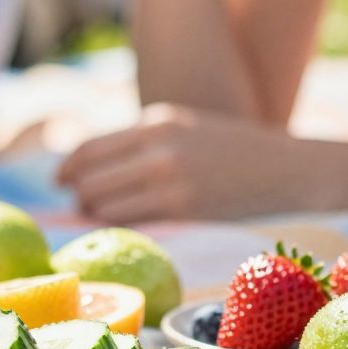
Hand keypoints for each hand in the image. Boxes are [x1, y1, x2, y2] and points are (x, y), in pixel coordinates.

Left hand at [56, 104, 315, 223]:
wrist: (288, 169)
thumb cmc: (232, 149)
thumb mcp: (184, 127)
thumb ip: (140, 142)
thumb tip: (89, 171)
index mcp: (156, 121)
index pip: (90, 148)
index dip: (68, 168)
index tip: (60, 181)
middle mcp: (159, 147)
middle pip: (91, 180)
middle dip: (79, 196)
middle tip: (80, 207)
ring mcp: (171, 180)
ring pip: (105, 205)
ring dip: (95, 215)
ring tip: (101, 219)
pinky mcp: (184, 210)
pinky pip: (132, 222)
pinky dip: (119, 227)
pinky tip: (125, 227)